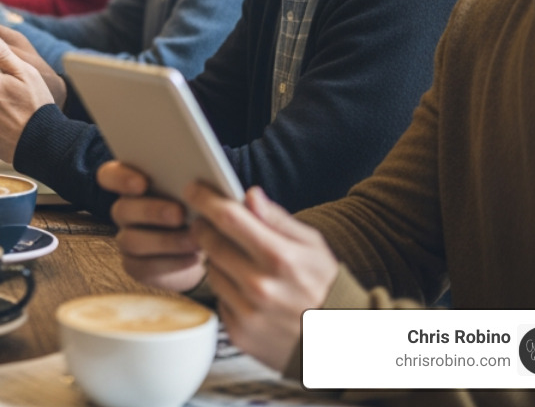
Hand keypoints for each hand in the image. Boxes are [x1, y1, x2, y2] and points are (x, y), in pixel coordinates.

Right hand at [101, 161, 208, 292]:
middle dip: (151, 212)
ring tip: (194, 240)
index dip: (119, 178)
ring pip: (131, 240)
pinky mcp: (136, 265)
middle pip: (122, 209)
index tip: (141, 183)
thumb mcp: (195, 191)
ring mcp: (127, 239)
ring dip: (165, 241)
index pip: (109, 176)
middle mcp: (125, 210)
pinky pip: (143, 267)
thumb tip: (195, 179)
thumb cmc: (199, 207)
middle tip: (179, 214)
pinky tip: (192, 258)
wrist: (207, 244)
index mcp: (131, 182)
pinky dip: (170, 263)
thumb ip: (188, 182)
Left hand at [188, 183, 338, 370]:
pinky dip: (227, 289)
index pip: (228, 218)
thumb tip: (250, 195)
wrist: (340, 345)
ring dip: (216, 259)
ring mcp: (248, 313)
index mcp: (280, 257)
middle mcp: (260, 286)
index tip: (194, 189)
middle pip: (210, 242)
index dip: (205, 198)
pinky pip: (219, 299)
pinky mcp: (240, 334)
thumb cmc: (328, 288)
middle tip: (207, 221)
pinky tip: (246, 290)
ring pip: (211, 270)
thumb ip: (278, 219)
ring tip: (238, 259)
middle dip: (204, 226)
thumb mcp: (313, 247)